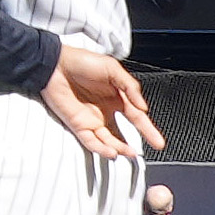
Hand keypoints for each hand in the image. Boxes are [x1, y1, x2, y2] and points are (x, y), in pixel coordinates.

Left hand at [40, 45, 160, 161]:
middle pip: (123, 134)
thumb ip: (130, 87)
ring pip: (108, 141)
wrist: (55, 64)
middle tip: (142, 154)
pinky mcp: (78, 125)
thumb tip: (143, 107)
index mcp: (117, 97)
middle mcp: (105, 111)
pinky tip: (111, 152)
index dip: (148, 130)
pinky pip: (91, 142)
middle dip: (134, 145)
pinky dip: (101, 149)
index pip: (136, 117)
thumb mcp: (112, 68)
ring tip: (129, 154)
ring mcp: (92, 120)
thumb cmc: (82, 61)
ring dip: (119, 149)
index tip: (158, 142)